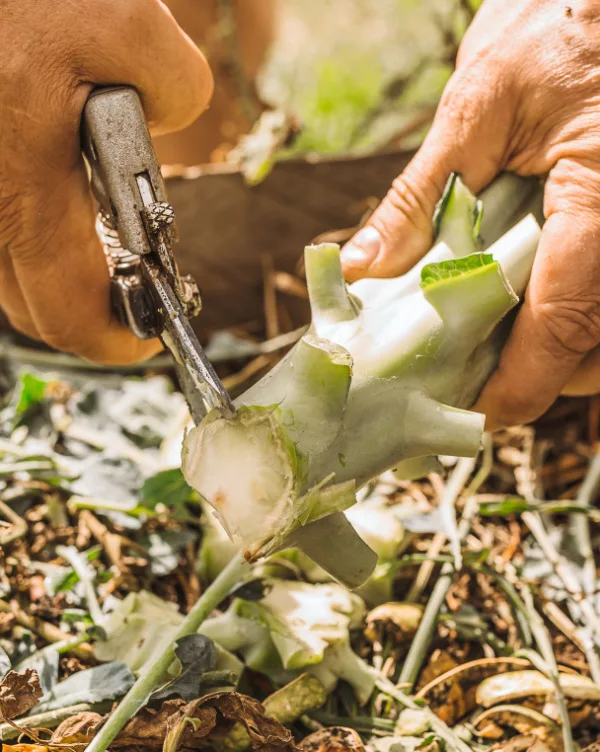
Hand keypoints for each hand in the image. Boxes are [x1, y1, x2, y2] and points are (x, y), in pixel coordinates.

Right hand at [0, 0, 211, 363]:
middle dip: (91, 312)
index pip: (67, 314)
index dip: (116, 341)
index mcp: (23, 184)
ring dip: (59, 276)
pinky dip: (33, 238)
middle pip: (34, 308)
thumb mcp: (121, 20)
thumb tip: (171, 121)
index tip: (150, 333)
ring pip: (9, 276)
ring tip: (105, 244)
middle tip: (136, 289)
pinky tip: (62, 198)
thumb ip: (175, 86)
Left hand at [341, 0, 599, 427]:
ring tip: (492, 343)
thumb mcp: (476, 105)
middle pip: (593, 347)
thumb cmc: (556, 29)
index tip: (478, 414)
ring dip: (556, 353)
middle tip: (469, 377)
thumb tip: (363, 268)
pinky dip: (571, 321)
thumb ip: (420, 196)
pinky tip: (526, 306)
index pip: (564, 324)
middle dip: (536, 377)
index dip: (520, 384)